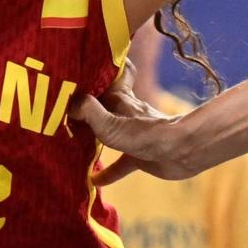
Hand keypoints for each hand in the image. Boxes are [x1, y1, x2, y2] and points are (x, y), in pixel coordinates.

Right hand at [72, 60, 204, 182]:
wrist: (180, 152)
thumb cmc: (144, 133)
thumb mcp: (108, 122)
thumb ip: (87, 111)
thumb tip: (67, 104)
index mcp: (119, 98)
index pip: (112, 73)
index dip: (100, 68)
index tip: (81, 70)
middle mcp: (126, 112)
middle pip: (105, 103)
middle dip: (88, 105)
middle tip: (66, 110)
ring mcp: (134, 133)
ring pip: (110, 132)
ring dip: (94, 138)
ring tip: (73, 143)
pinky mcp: (140, 154)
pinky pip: (121, 162)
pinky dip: (109, 171)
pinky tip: (94, 180)